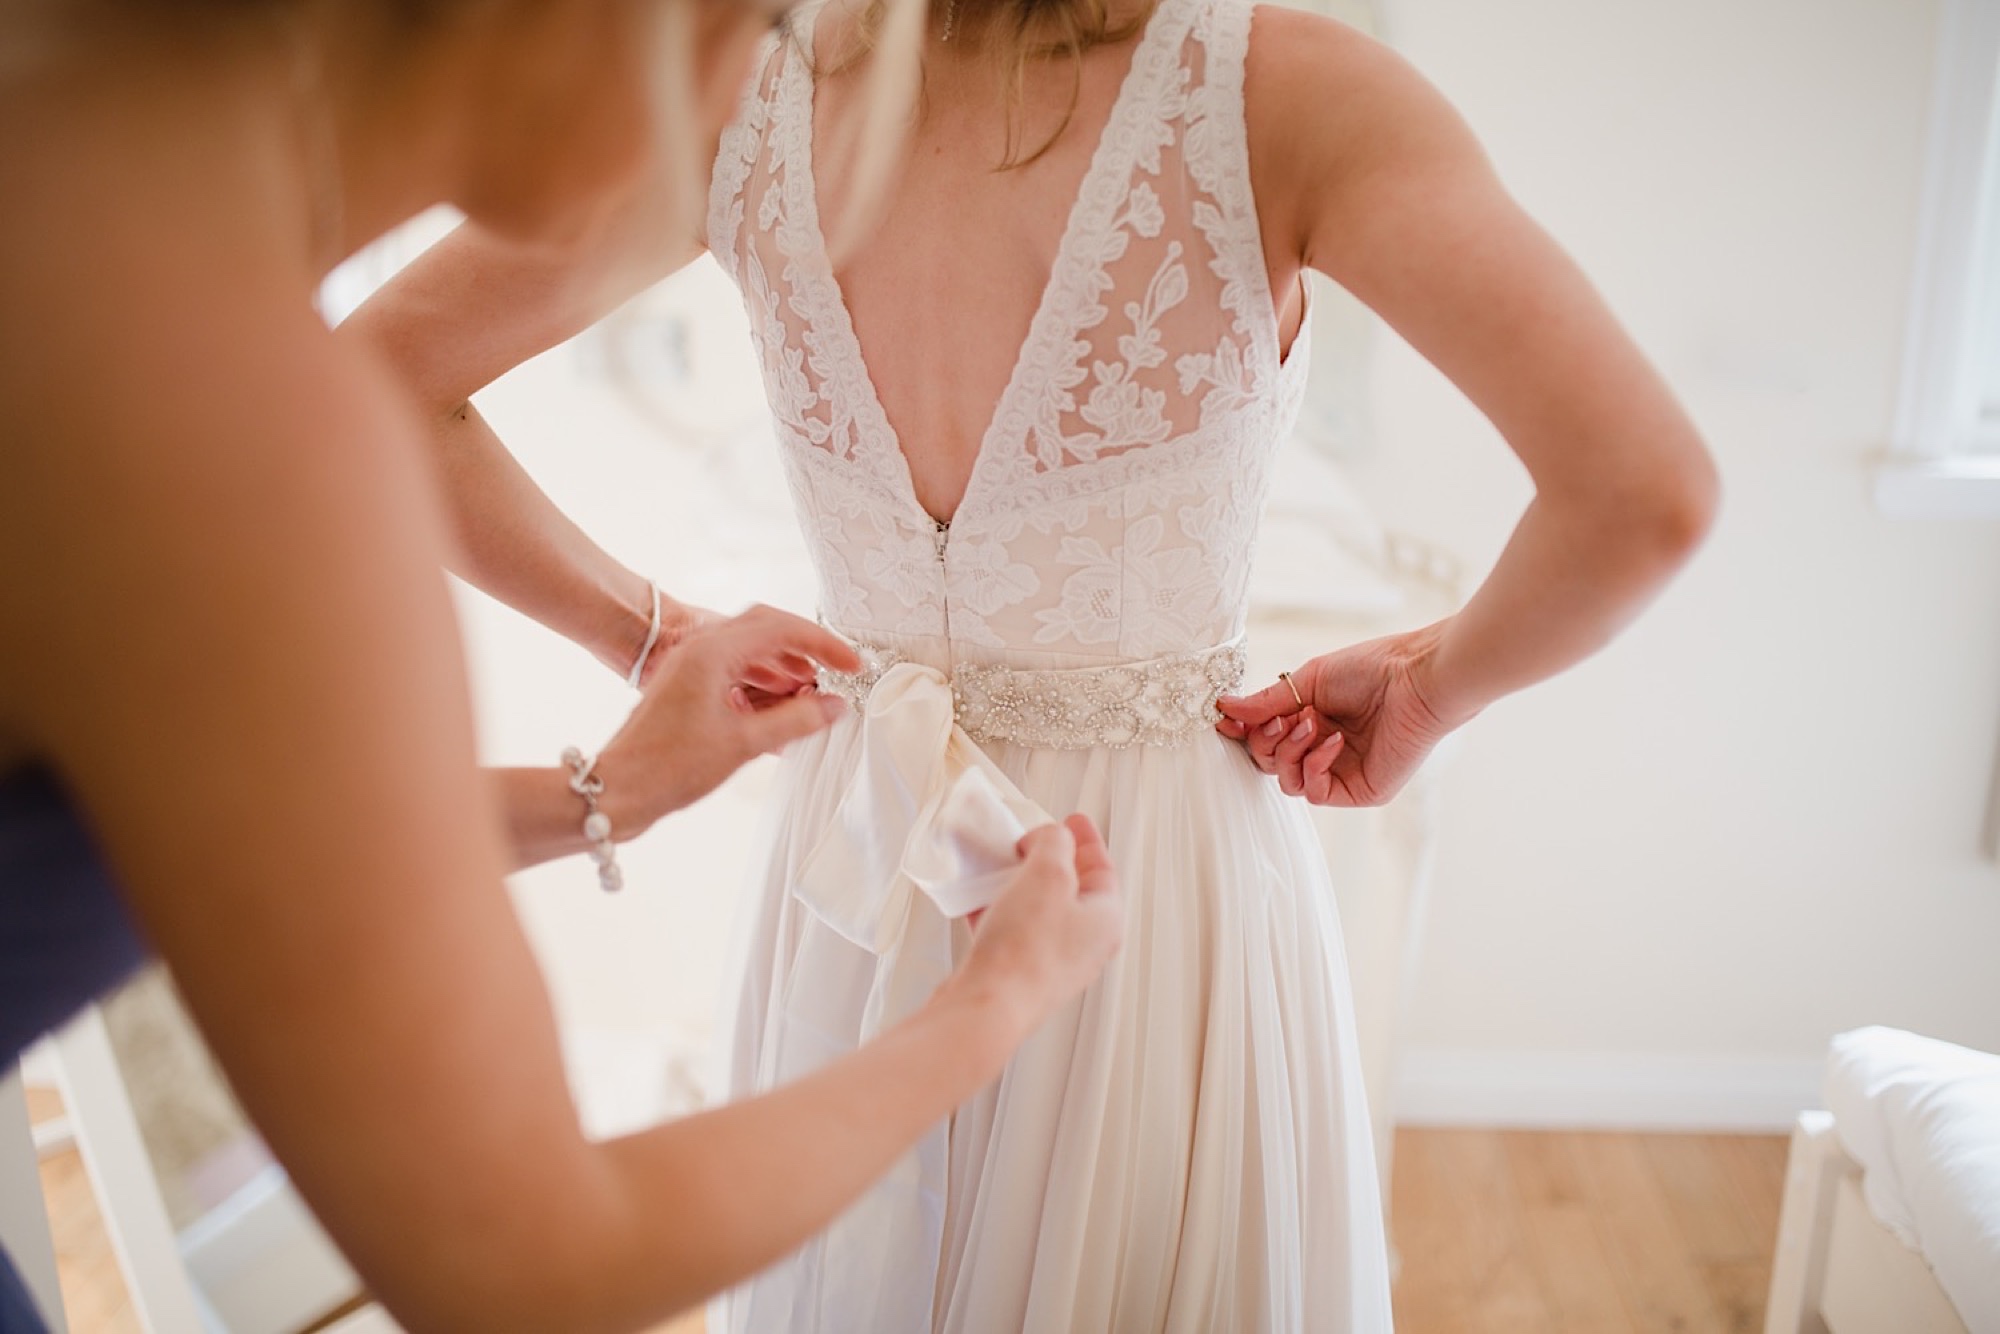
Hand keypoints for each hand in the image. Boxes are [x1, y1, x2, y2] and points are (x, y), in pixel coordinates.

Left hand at [596, 605, 861, 827]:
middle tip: (838, 671)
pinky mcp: (687, 686)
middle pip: (766, 628)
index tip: (852, 664)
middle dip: (806, 648)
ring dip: (785, 666)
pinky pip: (735, 670)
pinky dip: (763, 682)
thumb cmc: (668, 767)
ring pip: (750, 649)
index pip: (781, 629)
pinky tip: (781, 708)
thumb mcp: (742, 743)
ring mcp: (692, 666)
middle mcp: (700, 649)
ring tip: (814, 694)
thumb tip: (835, 705)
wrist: (617, 789)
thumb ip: (795, 720)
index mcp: (712, 652)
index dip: (823, 644)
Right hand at [944, 815, 1122, 1039]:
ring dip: (1017, 882)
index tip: (1071, 819)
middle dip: (1048, 859)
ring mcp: (1051, 962)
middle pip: (1071, 888)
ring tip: (997, 864)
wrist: (987, 1008)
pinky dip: (997, 910)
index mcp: (1106, 921)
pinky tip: (976, 899)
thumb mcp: (1047, 874)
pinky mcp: (1018, 974)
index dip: (1086, 838)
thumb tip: (1050, 837)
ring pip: (1038, 909)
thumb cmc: (1024, 950)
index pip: (1103, 868)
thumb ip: (1054, 844)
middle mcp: (1084, 945)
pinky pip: (1011, 931)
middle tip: (1029, 839)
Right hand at [1215, 623, 1469, 806]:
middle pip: (1268, 764)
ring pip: (1287, 782)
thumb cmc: (1372, 669)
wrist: (1417, 678)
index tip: (1226, 722)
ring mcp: (1341, 772)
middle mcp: (1323, 749)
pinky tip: (1332, 740)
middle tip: (1285, 717)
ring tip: (1312, 723)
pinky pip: (1315, 793)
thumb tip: (1225, 708)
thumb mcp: (1309, 680)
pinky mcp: (1359, 790)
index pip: (1264, 740)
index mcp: (1311, 721)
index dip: (1244, 734)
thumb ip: (1267, 702)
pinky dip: (1314, 766)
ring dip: (1289, 752)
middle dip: (1267, 740)